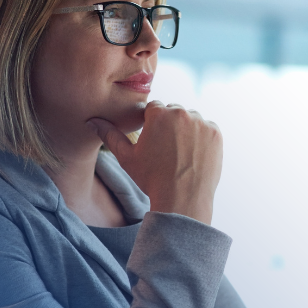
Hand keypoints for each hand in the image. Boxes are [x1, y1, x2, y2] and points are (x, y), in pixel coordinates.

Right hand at [88, 101, 222, 224]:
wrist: (182, 199)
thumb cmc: (152, 179)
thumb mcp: (127, 157)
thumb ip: (110, 135)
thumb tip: (92, 121)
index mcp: (159, 114)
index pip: (153, 108)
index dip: (151, 124)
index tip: (153, 140)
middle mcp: (182, 113)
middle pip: (173, 112)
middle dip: (170, 125)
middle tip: (167, 149)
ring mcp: (201, 123)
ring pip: (191, 120)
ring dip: (187, 130)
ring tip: (180, 154)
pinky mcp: (216, 134)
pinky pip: (207, 129)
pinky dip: (202, 139)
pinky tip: (193, 155)